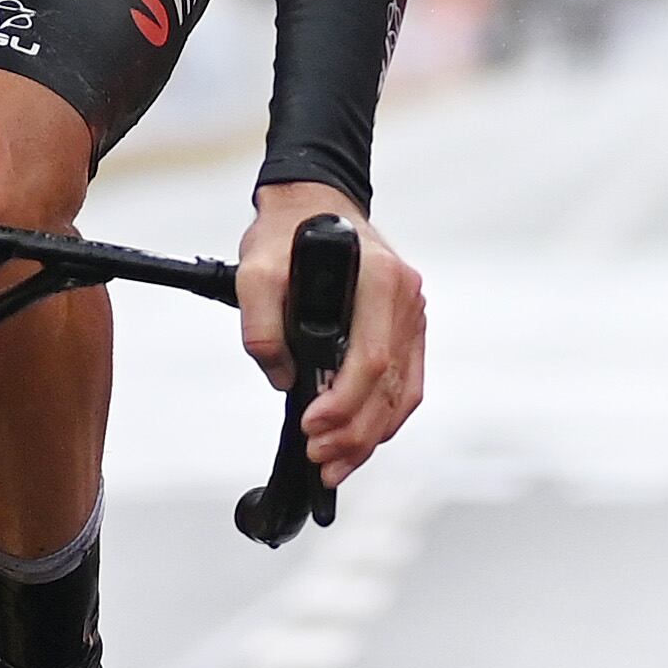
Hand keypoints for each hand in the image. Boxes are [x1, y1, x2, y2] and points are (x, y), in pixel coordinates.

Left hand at [236, 182, 425, 486]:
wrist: (311, 202)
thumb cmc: (287, 232)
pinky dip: (383, 419)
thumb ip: (261, 327)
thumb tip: (283, 379)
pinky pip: (405, 385)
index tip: (311, 427)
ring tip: (334, 464)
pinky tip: (359, 441)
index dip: (343, 403)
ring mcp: (412, 314)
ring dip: (370, 437)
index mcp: (379, 279)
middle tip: (320, 460)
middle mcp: (405, 298)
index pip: (372, 359)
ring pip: (402, 394)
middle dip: (355, 433)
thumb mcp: (255, 270)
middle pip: (390, 386)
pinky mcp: (407, 329)